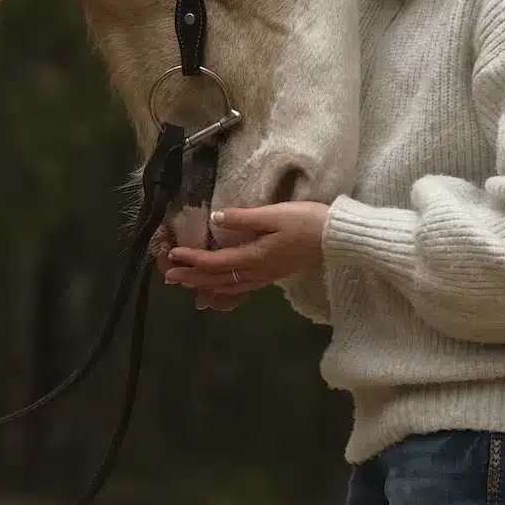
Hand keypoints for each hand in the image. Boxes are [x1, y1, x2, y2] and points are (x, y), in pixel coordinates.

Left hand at [164, 201, 330, 304]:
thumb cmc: (305, 222)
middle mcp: (256, 271)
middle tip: (169, 277)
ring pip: (229, 286)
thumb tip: (215, 218)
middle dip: (192, 277)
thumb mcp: (274, 214)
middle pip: (218, 278)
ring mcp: (265, 276)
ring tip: (188, 285)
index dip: (192, 260)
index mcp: (254, 256)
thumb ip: (243, 218)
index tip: (173, 255)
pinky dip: (225, 290)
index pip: (215, 262)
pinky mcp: (273, 275)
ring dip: (205, 285)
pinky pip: (242, 288)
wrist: (335, 238)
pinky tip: (220, 288)